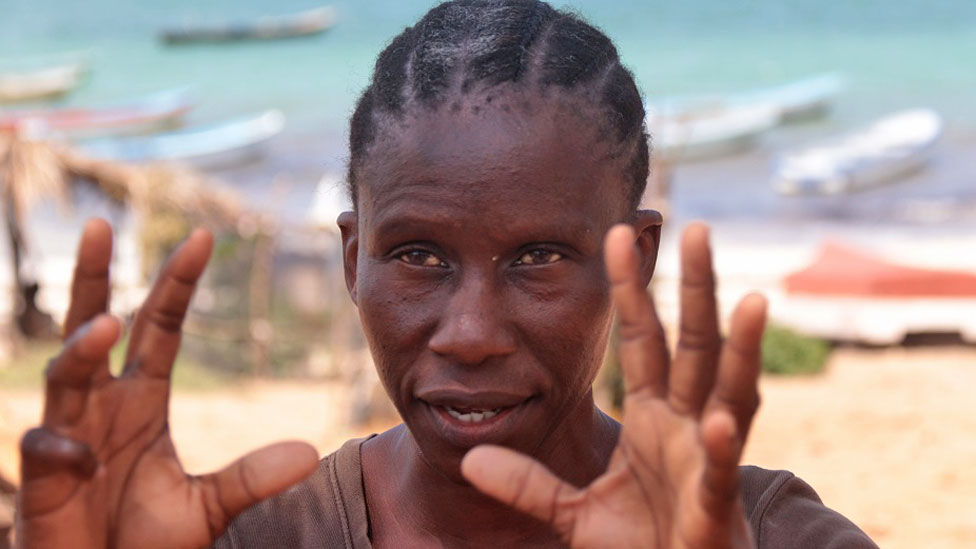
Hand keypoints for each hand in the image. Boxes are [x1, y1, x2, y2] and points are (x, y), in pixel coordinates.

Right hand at [17, 219, 317, 548]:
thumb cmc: (147, 542)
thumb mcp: (208, 505)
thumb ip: (250, 477)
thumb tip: (308, 452)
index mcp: (142, 400)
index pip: (157, 327)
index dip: (176, 283)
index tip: (203, 237)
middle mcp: (102, 407)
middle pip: (94, 327)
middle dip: (95, 278)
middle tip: (101, 226)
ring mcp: (70, 438)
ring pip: (64, 376)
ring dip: (80, 350)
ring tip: (105, 326)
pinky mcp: (44, 482)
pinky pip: (45, 450)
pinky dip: (61, 448)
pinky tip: (82, 457)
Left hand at [462, 223, 766, 547]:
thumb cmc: (638, 547)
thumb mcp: (570, 512)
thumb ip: (527, 483)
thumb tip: (472, 458)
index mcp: (654, 418)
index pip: (642, 340)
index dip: (630, 291)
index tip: (615, 235)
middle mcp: (686, 427)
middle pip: (693, 346)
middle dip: (696, 290)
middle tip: (695, 230)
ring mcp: (705, 462)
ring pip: (728, 395)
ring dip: (739, 351)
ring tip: (748, 301)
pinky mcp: (713, 508)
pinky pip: (717, 473)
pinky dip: (719, 449)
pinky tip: (717, 422)